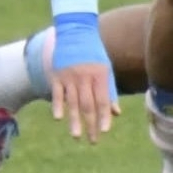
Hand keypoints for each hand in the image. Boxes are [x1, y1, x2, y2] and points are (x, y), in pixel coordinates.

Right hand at [49, 15, 119, 143]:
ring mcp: (69, 76)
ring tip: (77, 136)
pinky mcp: (57, 75)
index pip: (102, 100)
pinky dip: (58, 105)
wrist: (74, 32)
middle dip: (90, 124)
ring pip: (72, 102)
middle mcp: (84, 77)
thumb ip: (109, 91)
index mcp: (99, 75)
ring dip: (74, 121)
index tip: (104, 131)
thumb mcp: (105, 69)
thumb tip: (116, 113)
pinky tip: (59, 118)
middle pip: (87, 105)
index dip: (104, 116)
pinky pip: (57, 93)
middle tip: (92, 140)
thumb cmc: (93, 53)